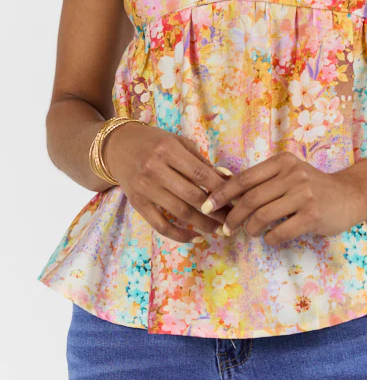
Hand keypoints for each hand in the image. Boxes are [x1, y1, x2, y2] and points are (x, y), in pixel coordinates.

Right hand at [102, 123, 233, 243]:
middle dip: (216, 211)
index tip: (237, 198)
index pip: (200, 173)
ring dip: (203, 225)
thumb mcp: (177, 142)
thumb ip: (201, 160)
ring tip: (219, 230)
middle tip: (232, 219)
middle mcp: (155, 169)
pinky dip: (179, 235)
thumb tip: (227, 178)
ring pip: (179, 212)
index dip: (220, 188)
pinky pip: (160, 225)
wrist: (117, 147)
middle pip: (192, 195)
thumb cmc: (153, 142)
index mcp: (168, 149)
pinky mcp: (137, 204)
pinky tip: (195, 237)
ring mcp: (145, 188)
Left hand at [198, 151, 366, 245]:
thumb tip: (221, 185)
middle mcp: (293, 174)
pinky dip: (270, 238)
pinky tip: (272, 238)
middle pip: (250, 198)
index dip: (221, 194)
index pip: (244, 178)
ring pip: (262, 215)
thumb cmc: (313, 187)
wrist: (350, 196)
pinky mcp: (313, 214)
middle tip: (226, 229)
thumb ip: (262, 180)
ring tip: (251, 233)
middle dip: (232, 217)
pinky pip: (280, 231)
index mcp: (282, 162)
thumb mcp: (288, 174)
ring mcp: (304, 194)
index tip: (206, 206)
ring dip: (251, 229)